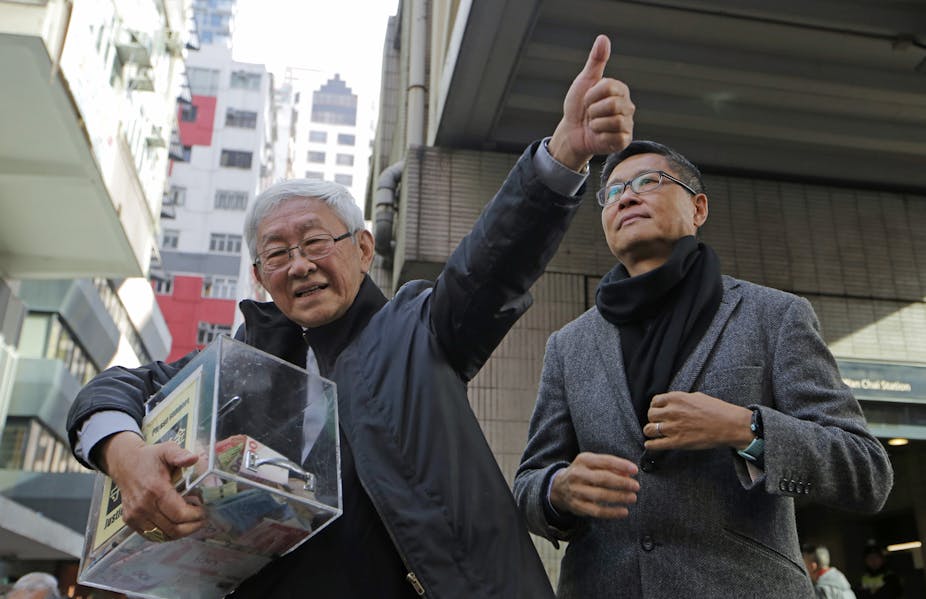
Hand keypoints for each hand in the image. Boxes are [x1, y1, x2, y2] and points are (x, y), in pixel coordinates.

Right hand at [99, 431, 205, 539]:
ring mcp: (135, 515)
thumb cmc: (149, 457)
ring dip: (181, 532)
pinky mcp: (130, 521)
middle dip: (192, 526)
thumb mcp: (166, 450)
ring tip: (190, 520)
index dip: (195, 515)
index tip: (204, 509)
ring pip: (163, 535)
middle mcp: (143, 506)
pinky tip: (176, 524)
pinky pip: (152, 536)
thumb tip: (194, 458)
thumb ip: (180, 454)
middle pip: (173, 528)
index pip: (179, 514)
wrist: (124, 463)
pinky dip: (167, 534)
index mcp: (155, 489)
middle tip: (201, 518)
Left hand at [548, 34, 634, 169]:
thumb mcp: (585, 81)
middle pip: (612, 105)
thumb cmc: (578, 106)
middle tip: (590, 114)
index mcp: (620, 90)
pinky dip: (600, 136)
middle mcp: (627, 106)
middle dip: (593, 110)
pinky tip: (598, 135)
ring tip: (594, 125)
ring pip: (614, 121)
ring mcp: (627, 124)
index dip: (591, 95)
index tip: (587, 100)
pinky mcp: (624, 141)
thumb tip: (603, 38)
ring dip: (596, 124)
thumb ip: (596, 61)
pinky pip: (614, 137)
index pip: (608, 87)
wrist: (572, 132)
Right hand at [550, 452, 638, 518]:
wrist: (559, 487)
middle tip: (636, 486)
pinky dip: (612, 512)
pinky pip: (596, 511)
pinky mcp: (577, 506)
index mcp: (583, 460)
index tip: (635, 470)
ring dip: (619, 497)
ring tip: (632, 498)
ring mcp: (576, 491)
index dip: (621, 465)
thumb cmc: (583, 473)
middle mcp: (577, 474)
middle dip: (622, 483)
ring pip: (600, 495)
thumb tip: (629, 474)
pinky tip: (624, 511)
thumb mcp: (593, 463)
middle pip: (603, 478)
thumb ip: (610, 467)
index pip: (605, 461)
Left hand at [643, 392, 752, 450]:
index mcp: (677, 398)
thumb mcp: (696, 397)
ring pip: (649, 429)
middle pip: (650, 415)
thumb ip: (681, 399)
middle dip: (653, 419)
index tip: (659, 412)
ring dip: (651, 431)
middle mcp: (672, 411)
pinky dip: (650, 445)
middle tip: (658, 423)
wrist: (731, 425)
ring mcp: (674, 427)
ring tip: (655, 433)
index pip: (654, 401)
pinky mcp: (678, 442)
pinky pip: (655, 444)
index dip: (655, 407)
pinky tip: (651, 445)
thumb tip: (671, 403)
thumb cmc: (717, 410)